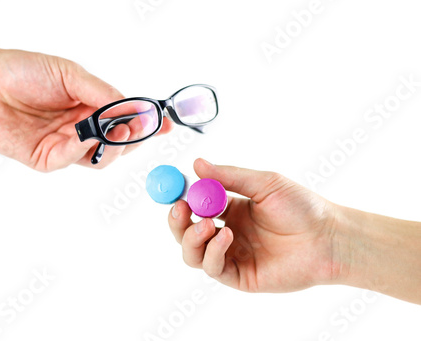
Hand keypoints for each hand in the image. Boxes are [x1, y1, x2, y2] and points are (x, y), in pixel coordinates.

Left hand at [0, 27, 171, 170]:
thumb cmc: (24, 71)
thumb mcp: (71, 75)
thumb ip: (102, 94)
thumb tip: (134, 107)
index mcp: (89, 107)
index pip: (125, 120)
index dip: (146, 124)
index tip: (164, 123)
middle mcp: (81, 129)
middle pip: (118, 143)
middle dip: (133, 136)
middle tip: (140, 126)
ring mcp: (65, 145)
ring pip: (100, 157)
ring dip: (113, 146)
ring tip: (118, 130)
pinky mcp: (47, 159)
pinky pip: (73, 159)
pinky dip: (83, 148)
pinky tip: (86, 135)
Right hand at [168, 158, 339, 292]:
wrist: (328, 237)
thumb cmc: (302, 206)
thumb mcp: (264, 183)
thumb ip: (229, 177)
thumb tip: (197, 164)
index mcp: (230, 209)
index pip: (194, 205)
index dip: (180, 198)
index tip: (173, 188)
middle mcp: (226, 232)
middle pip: (186, 231)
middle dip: (177, 221)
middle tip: (181, 208)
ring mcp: (231, 255)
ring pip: (192, 253)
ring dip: (191, 237)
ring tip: (206, 224)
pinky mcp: (239, 276)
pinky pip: (212, 267)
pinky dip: (212, 251)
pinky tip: (226, 236)